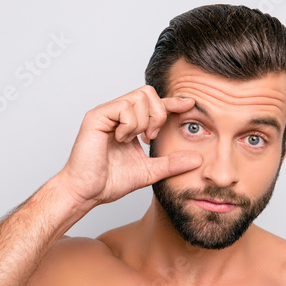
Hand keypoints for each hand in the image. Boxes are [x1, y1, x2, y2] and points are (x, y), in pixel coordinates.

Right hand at [59, 85, 201, 206]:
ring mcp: (107, 113)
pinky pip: (124, 107)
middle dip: (158, 114)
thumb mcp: (150, 171)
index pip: (154, 104)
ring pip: (139, 98)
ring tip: (134, 139)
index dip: (172, 102)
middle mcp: (117, 113)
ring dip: (143, 121)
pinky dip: (130, 125)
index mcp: (129, 122)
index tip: (190, 105)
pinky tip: (122, 139)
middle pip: (148, 93)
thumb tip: (197, 159)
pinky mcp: (97, 116)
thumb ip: (172, 163)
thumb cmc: (110, 181)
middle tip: (151, 137)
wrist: (87, 192)